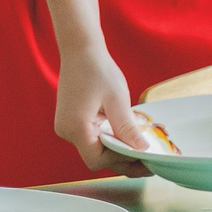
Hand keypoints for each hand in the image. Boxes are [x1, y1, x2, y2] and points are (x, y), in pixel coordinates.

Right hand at [55, 38, 146, 175]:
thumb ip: (127, 128)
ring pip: (94, 149)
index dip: (119, 160)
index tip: (140, 154)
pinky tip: (122, 132)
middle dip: (121, 158)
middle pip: (96, 157)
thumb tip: (142, 150)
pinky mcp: (70, 122)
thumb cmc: (97, 69)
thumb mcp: (118, 99)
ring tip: (137, 144)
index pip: (97, 160)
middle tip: (145, 158)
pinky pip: (91, 138)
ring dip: (115, 148)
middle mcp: (66, 131)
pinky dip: (107, 138)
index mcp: (76, 127)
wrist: (80, 50)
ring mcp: (66, 127)